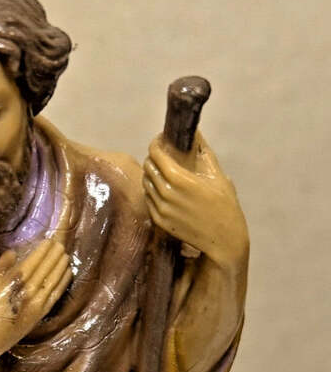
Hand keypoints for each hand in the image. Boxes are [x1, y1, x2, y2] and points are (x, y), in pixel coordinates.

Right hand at [0, 239, 71, 371]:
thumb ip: (0, 268)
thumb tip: (12, 253)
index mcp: (14, 284)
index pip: (33, 263)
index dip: (42, 251)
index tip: (49, 241)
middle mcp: (28, 293)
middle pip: (45, 270)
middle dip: (54, 256)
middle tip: (60, 244)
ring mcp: (36, 306)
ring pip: (53, 282)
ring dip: (60, 267)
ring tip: (66, 256)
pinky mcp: (39, 316)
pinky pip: (55, 296)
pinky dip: (62, 283)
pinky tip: (66, 275)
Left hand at [142, 134, 248, 270]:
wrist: (223, 239)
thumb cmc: (224, 205)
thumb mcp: (217, 175)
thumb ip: (203, 151)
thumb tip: (195, 132)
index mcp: (179, 179)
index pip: (155, 153)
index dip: (157, 143)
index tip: (162, 140)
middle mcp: (165, 193)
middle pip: (148, 166)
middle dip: (154, 157)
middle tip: (164, 155)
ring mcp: (160, 209)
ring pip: (146, 183)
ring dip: (152, 174)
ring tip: (164, 172)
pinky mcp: (159, 221)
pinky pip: (148, 199)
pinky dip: (153, 190)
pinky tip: (164, 189)